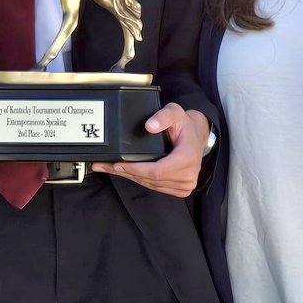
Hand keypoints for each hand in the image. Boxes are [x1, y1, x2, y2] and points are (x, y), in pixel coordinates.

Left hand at [92, 103, 208, 196]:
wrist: (198, 135)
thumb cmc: (185, 124)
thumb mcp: (175, 112)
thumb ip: (163, 116)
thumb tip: (149, 126)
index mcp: (187, 159)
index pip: (156, 171)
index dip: (135, 169)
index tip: (116, 164)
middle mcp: (188, 176)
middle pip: (150, 179)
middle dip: (126, 172)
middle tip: (103, 165)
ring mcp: (185, 185)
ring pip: (151, 184)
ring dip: (130, 177)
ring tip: (110, 168)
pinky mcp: (181, 189)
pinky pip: (156, 187)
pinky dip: (140, 179)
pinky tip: (126, 172)